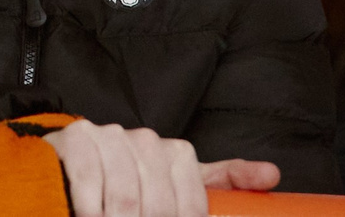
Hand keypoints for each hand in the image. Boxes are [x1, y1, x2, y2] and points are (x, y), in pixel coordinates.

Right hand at [45, 119, 275, 216]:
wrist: (71, 163)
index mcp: (176, 153)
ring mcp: (109, 136)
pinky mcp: (77, 138)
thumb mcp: (178, 185)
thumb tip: (272, 174)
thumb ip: (224, 180)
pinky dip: (91, 209)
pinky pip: (91, 183)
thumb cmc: (131, 182)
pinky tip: (88, 216)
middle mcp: (145, 140)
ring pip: (125, 199)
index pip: (191, 207)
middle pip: (158, 208)